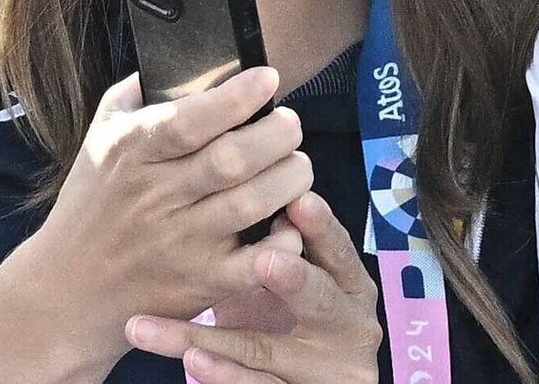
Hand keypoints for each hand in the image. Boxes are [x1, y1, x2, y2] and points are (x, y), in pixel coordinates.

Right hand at [19, 68, 315, 362]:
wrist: (69, 289)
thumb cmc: (94, 203)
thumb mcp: (101, 138)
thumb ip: (138, 93)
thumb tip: (185, 58)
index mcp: (130, 152)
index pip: (189, 120)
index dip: (238, 97)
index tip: (268, 79)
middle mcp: (154, 197)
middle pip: (234, 159)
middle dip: (279, 133)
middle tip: (289, 124)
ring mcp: (179, 243)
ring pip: (253, 203)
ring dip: (290, 177)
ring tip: (294, 163)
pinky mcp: (200, 282)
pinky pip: (257, 262)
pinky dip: (285, 238)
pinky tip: (288, 219)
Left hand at [124, 192, 382, 383]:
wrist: (310, 383)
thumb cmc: (290, 317)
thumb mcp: (294, 281)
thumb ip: (282, 243)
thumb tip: (245, 175)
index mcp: (351, 286)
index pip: (339, 251)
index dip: (323, 228)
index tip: (301, 200)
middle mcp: (350, 327)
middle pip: (321, 302)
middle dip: (295, 279)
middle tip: (265, 260)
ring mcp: (327, 372)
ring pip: (266, 354)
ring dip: (218, 341)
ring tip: (186, 334)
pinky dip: (223, 378)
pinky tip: (192, 365)